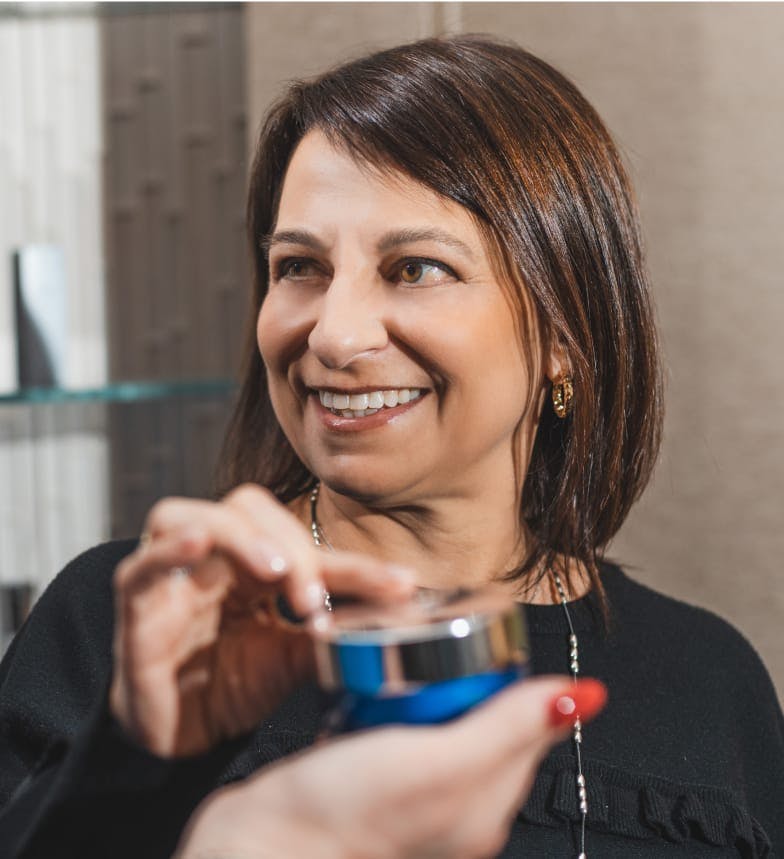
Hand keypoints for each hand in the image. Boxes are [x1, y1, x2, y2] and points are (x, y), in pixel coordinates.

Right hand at [109, 484, 413, 756]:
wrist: (175, 738)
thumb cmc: (226, 685)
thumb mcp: (292, 657)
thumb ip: (332, 632)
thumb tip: (396, 616)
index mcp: (251, 562)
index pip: (306, 543)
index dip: (354, 563)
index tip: (400, 586)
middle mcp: (211, 557)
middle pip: (247, 508)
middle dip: (292, 545)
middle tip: (315, 598)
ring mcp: (170, 576)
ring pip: (189, 514)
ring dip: (238, 535)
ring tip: (275, 571)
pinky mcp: (136, 608)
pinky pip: (140, 566)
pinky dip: (168, 549)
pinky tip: (197, 543)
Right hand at [175, 677, 606, 858]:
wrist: (261, 846)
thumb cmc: (345, 813)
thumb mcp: (442, 761)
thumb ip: (510, 726)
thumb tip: (587, 694)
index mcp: (488, 802)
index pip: (528, 723)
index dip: (512, 677)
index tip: (483, 642)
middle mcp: (460, 806)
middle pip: (486, 719)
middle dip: (467, 679)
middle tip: (433, 650)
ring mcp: (416, 796)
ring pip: (442, 721)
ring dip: (427, 688)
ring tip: (401, 666)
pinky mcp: (377, 785)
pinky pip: (401, 732)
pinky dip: (392, 707)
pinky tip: (370, 694)